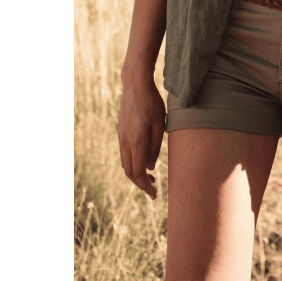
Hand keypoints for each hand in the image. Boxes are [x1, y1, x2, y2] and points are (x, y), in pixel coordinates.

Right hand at [117, 74, 165, 199]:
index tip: (155, 195)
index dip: (146, 186)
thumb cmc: (152, 104)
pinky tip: (144, 161)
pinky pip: (125, 153)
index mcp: (136, 142)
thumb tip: (149, 167)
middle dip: (141, 183)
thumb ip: (155, 149)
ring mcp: (121, 136)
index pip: (138, 173)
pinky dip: (133, 162)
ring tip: (151, 176)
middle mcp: (125, 142)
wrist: (136, 85)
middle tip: (154, 189)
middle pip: (129, 172)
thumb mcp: (160, 126)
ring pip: (125, 163)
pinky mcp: (121, 132)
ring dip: (136, 173)